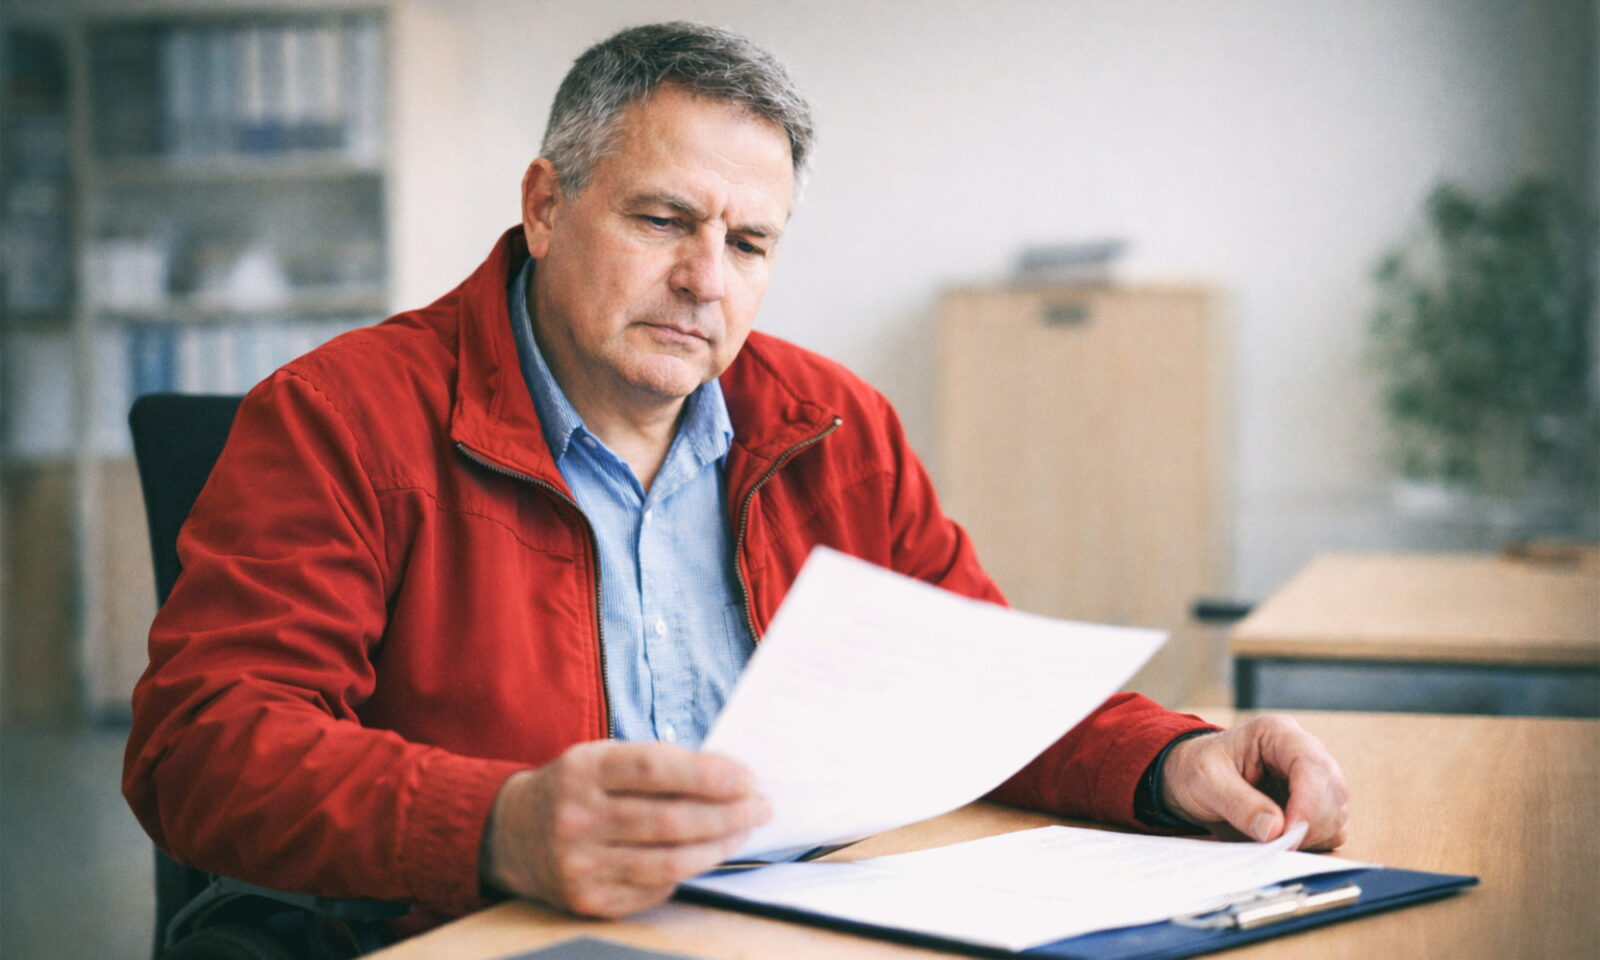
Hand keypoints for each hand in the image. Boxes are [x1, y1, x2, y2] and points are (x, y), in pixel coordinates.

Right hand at [481, 741, 770, 916]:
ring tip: (743, 831)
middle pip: (670, 820)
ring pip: (670, 862)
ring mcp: (580, 865)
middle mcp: (577, 818)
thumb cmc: (576, 787)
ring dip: (718, 846)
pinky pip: (655, 888)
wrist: (512, 834)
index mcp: (583, 770)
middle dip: (728, 814)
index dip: (708, 773)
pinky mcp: (588, 900)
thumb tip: (729, 777)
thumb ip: (656, 764)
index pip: (655, 769)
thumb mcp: (602, 758)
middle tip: (761, 806)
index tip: (747, 777)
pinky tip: (701, 855)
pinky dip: (686, 871)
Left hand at [1159, 716, 1348, 849]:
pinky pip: (1330, 827)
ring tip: (1275, 840)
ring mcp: (1312, 777)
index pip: (1311, 763)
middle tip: (1280, 845)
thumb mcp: (1205, 782)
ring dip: (1313, 834)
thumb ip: (1238, 804)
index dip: (1309, 801)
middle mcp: (1302, 751)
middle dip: (1311, 823)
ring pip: (1337, 811)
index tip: (1289, 833)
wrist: (1188, 775)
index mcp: (1277, 733)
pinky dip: (1314, 841)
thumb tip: (1274, 830)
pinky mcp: (1314, 803)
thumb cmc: (1196, 768)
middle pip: (1332, 789)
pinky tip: (1284, 840)